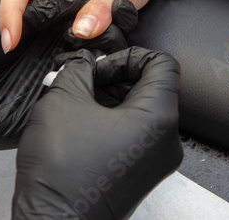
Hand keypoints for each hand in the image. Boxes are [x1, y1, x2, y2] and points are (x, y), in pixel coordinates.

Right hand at [13, 47, 182, 219]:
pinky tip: (81, 124)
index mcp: (157, 118)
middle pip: (151, 87)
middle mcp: (166, 141)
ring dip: (109, 98)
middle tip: (81, 82)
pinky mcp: (141, 173)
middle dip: (113, 78)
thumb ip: (78, 68)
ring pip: (141, 111)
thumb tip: (85, 60)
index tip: (101, 66)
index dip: (128, 56)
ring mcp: (155, 161)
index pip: (162, 63)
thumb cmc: (61, 172)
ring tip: (75, 103)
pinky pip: (135, 133)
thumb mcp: (63, 100)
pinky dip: (111, 120)